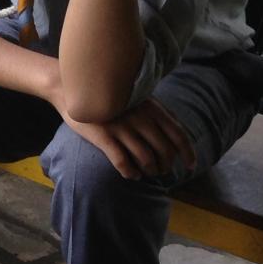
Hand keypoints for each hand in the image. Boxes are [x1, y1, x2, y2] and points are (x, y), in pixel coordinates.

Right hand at [56, 93, 196, 180]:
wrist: (72, 88)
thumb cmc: (109, 97)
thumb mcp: (138, 99)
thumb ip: (156, 114)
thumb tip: (174, 135)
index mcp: (153, 109)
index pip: (178, 136)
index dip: (188, 154)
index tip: (190, 167)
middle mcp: (141, 119)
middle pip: (164, 151)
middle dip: (165, 166)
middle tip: (161, 172)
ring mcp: (122, 127)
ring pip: (145, 159)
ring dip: (149, 171)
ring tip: (146, 174)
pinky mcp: (103, 136)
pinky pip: (122, 162)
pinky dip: (131, 173)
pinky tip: (131, 175)